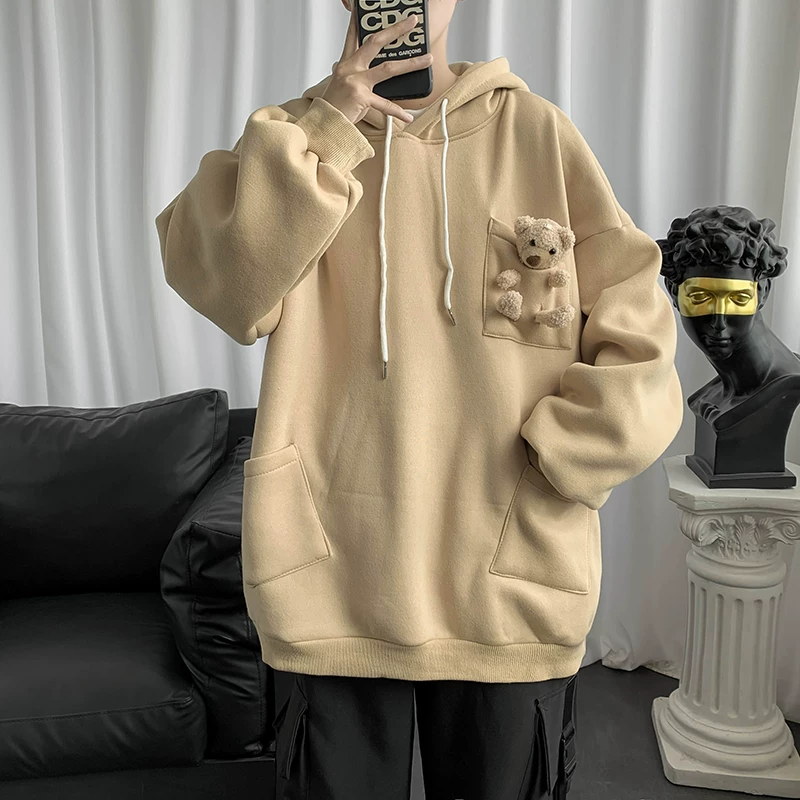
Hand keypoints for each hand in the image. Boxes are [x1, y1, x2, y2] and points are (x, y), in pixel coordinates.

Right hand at [322, 10, 432, 124]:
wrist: (324, 126)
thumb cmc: (335, 108)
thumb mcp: (344, 87)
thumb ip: (358, 77)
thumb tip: (375, 74)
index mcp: (346, 64)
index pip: (353, 36)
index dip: (358, 20)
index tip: (362, 6)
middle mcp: (350, 68)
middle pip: (375, 42)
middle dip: (396, 30)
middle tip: (412, 21)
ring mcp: (355, 81)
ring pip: (388, 68)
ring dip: (411, 63)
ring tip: (427, 59)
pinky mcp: (360, 97)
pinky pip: (385, 104)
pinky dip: (398, 112)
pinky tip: (409, 116)